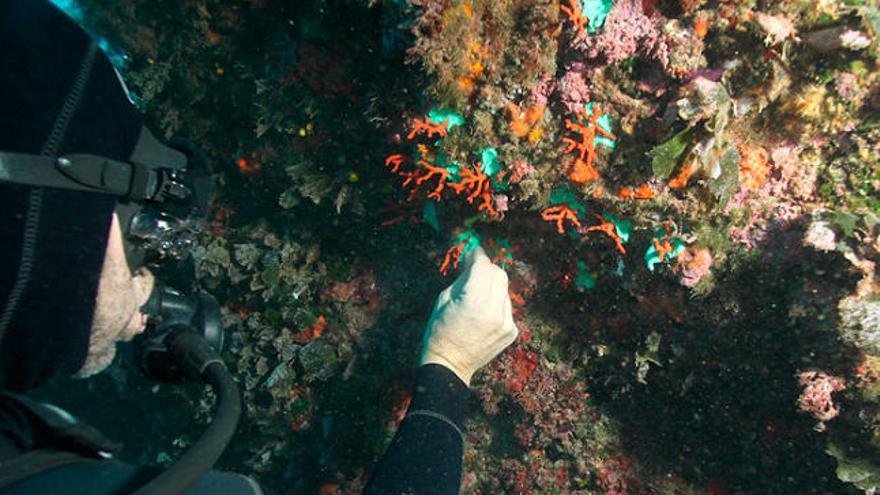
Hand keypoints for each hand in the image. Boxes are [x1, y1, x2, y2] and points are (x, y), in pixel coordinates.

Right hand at [420, 246, 517, 384]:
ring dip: (491, 286)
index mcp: (475, 302)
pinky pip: (506, 307)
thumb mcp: (444, 299)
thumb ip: (462, 278)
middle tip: (474, 270)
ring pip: (504, 290)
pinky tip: (482, 314)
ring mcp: (506, 322)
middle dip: (487, 268)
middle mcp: (495, 311)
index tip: (473, 251)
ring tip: (476, 296)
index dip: (477, 255)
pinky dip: (496, 303)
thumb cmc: (439, 330)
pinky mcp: (511, 331)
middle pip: (499, 274)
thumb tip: (473, 261)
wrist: (450, 365)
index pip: (483, 266)